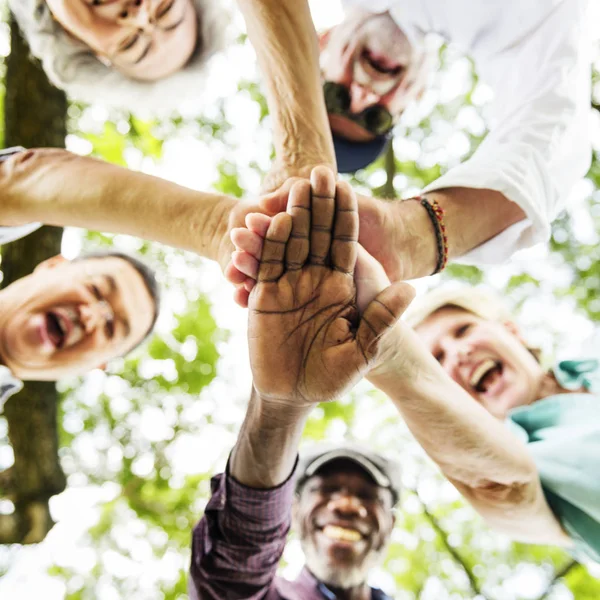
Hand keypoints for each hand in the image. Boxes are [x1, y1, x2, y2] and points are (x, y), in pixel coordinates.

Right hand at [247, 166, 412, 405]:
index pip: (344, 242)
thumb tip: (411, 288)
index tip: (345, 185)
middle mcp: (316, 278)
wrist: (294, 393)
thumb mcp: (362, 349)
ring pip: (291, 242)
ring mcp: (290, 284)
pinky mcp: (265, 294)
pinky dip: (269, 244)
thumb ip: (381, 318)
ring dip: (293, 216)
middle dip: (318, 204)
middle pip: (317, 234)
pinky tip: (273, 222)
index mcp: (342, 285)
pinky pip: (267, 264)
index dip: (344, 214)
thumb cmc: (333, 376)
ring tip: (293, 187)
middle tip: (318, 172)